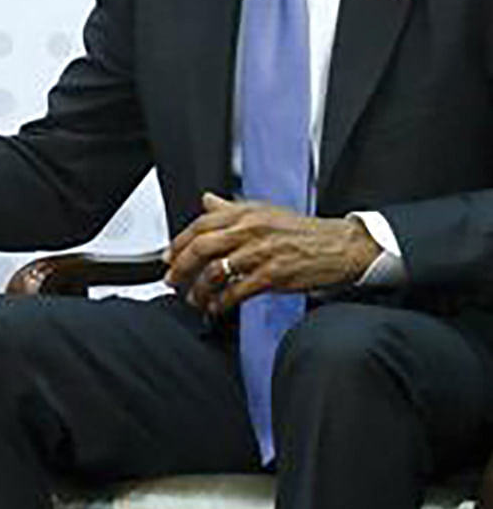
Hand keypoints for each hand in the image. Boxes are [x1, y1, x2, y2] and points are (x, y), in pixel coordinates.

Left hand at [165, 192, 380, 314]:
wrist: (341, 246)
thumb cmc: (302, 231)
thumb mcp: (265, 211)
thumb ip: (232, 208)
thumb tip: (206, 201)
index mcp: (246, 213)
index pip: (200, 225)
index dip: (178, 243)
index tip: (168, 258)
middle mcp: (251, 229)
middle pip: (202, 247)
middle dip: (181, 268)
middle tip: (172, 281)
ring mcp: (262, 253)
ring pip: (216, 271)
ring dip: (199, 289)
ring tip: (194, 299)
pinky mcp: (274, 275)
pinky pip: (238, 291)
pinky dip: (222, 302)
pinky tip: (217, 307)